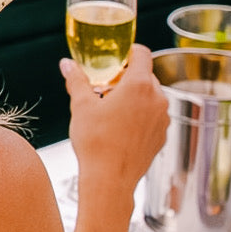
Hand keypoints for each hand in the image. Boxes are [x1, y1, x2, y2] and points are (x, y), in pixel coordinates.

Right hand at [60, 45, 168, 193]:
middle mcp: (157, 99)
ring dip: (134, 97)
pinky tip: (120, 127)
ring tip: (112, 109)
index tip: (118, 57)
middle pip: (145, 76)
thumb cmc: (96, 143)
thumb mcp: (81, 106)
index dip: (129, 51)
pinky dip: (140, 115)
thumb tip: (67, 64)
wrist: (110, 180)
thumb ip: (76, 80)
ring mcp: (162, 119)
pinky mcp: (162, 136)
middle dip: (127, 78)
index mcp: (139, 85)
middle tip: (106, 87)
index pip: (142, 53)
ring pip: (150, 97)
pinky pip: (153, 116)